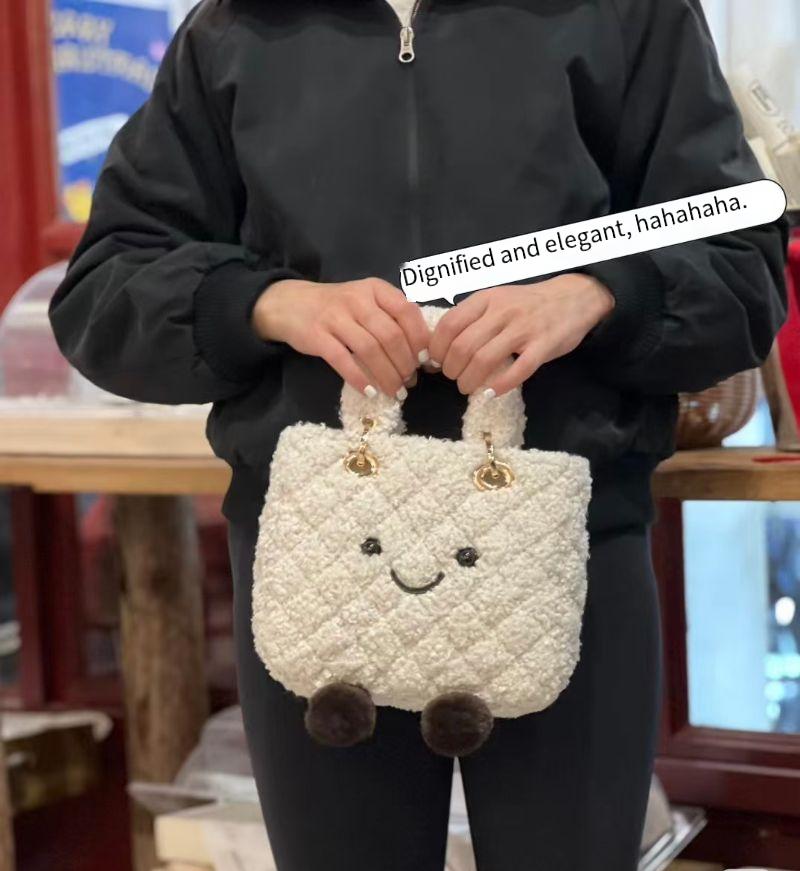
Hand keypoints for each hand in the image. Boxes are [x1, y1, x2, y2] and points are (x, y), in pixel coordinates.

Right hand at [251, 277, 430, 397]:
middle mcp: (357, 299)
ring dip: (386, 375)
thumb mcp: (367, 302)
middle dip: (404, 363)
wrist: (291, 304)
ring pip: (369, 349)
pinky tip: (370, 392)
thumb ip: (392, 320)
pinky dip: (358, 378)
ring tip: (395, 391)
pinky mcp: (317, 336)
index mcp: (375, 289)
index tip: (424, 361)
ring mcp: (335, 317)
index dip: (419, 339)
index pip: (406, 311)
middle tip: (409, 381)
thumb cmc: (339, 308)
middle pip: (389, 335)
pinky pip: (342, 360)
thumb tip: (422, 356)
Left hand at [427, 273, 614, 395]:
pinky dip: (501, 385)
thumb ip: (471, 318)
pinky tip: (491, 393)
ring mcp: (524, 328)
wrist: (573, 297)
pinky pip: (519, 370)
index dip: (436, 349)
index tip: (436, 363)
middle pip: (463, 346)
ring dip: (469, 380)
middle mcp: (502, 312)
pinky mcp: (544, 345)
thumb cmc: (527, 304)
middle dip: (451, 369)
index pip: (449, 325)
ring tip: (467, 388)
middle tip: (453, 378)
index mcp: (485, 299)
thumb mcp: (495, 300)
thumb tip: (439, 347)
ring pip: (485, 359)